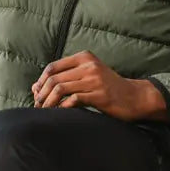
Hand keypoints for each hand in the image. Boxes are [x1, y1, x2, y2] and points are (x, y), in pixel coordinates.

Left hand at [31, 51, 168, 121]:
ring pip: (60, 89)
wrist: (134, 96)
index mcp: (85, 57)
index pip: (52, 67)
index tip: (37, 94)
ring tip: (45, 111)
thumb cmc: (108, 87)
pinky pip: (73, 100)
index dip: (40, 82)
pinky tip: (59, 113)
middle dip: (41, 94)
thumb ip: (65, 77)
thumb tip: (35, 87)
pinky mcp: (99, 95)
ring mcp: (94, 80)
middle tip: (38, 106)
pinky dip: (62, 107)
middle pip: (54, 78)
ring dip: (48, 102)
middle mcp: (89, 65)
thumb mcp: (88, 76)